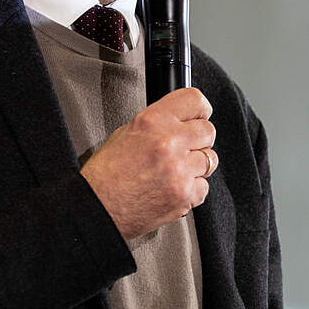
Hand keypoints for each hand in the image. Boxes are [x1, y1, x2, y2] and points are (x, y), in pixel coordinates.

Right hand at [80, 87, 217, 239]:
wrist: (98, 209)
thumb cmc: (106, 174)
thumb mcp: (126, 133)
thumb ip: (158, 123)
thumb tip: (180, 120)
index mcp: (153, 121)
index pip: (194, 100)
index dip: (201, 109)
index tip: (201, 115)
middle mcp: (169, 142)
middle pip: (208, 131)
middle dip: (198, 139)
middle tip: (184, 149)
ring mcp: (180, 169)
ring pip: (210, 159)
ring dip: (196, 165)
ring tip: (174, 172)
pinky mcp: (185, 194)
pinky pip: (204, 186)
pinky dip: (192, 189)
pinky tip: (172, 188)